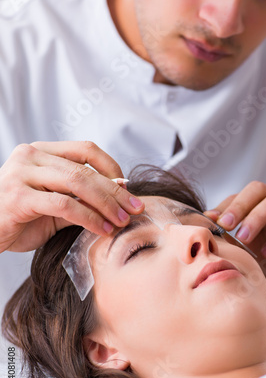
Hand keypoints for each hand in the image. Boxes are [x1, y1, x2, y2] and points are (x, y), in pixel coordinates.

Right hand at [0, 141, 143, 252]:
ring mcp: (22, 174)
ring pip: (77, 183)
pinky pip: (64, 204)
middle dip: (116, 191)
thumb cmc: (17, 219)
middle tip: (136, 208)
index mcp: (40, 152)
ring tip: (122, 221)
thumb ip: (79, 199)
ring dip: (106, 203)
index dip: (111, 167)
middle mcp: (30, 156)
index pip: (85, 150)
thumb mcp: (53, 205)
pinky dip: (88, 217)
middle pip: (85, 169)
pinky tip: (102, 228)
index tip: (128, 189)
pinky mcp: (19, 197)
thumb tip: (119, 199)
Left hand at [204, 181, 265, 309]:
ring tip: (244, 238)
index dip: (226, 205)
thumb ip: (223, 236)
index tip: (210, 221)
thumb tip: (198, 224)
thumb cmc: (260, 268)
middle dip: (241, 205)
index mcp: (259, 206)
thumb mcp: (238, 251)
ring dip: (258, 217)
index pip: (241, 194)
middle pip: (261, 189)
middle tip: (226, 225)